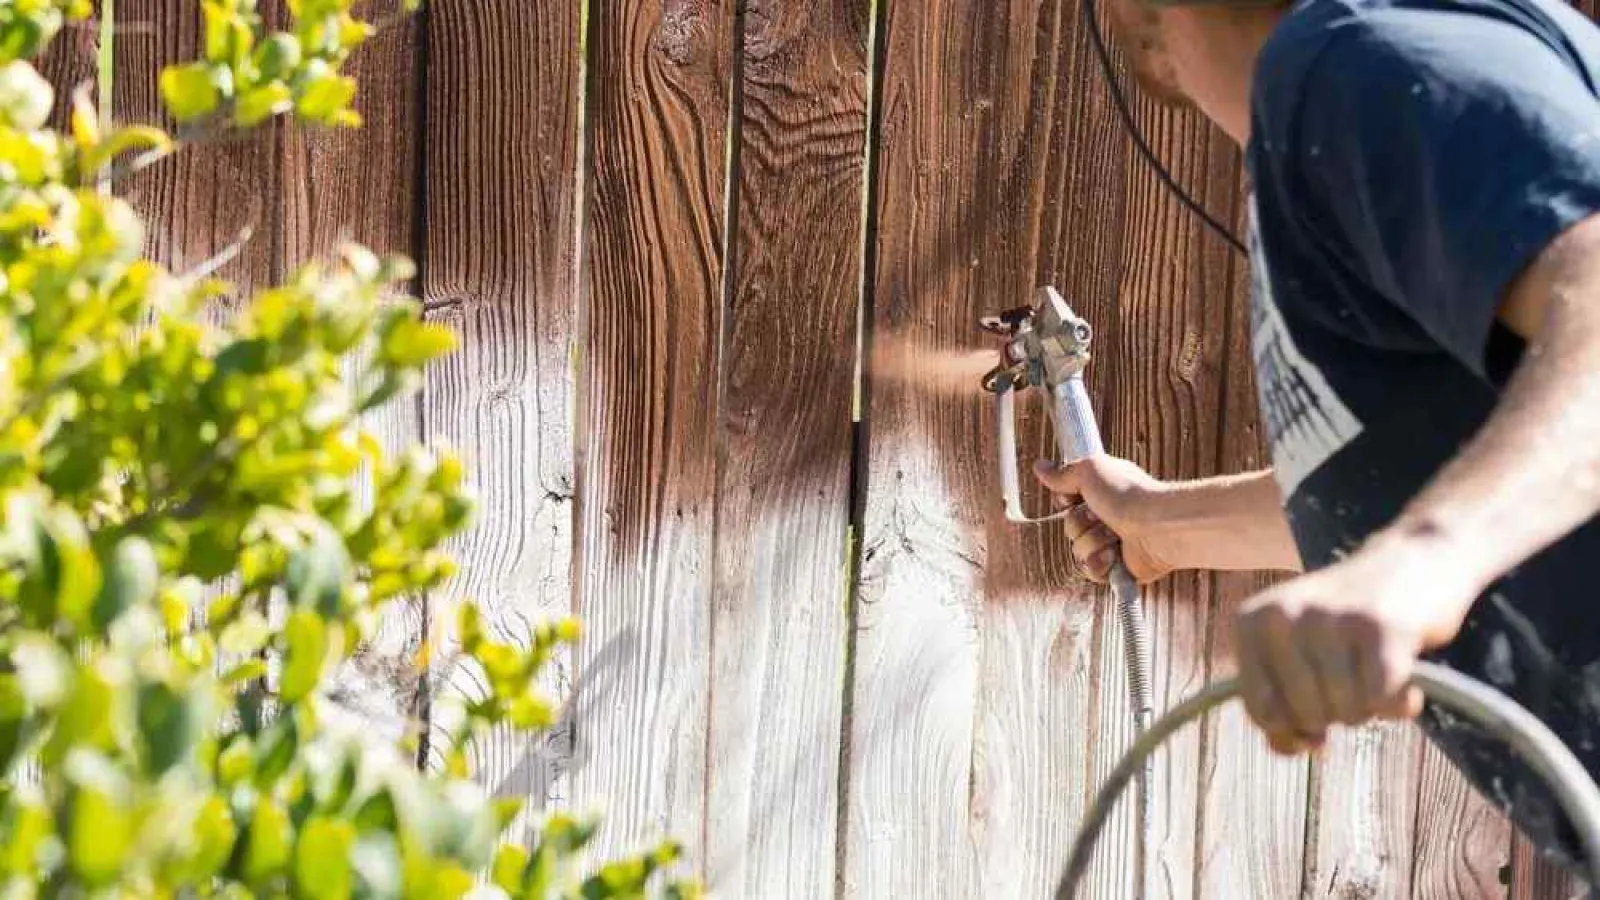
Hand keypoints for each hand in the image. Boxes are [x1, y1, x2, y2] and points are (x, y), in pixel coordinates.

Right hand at [1033, 455, 1176, 583]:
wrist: (1155, 526)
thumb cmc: (1129, 494)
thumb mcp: (1089, 470)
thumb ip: (1063, 473)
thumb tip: (1040, 467)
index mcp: (1103, 493)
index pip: (1068, 502)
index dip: (1067, 501)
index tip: (1074, 497)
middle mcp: (1108, 518)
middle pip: (1070, 527)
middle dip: (1080, 523)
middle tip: (1100, 516)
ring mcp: (1112, 544)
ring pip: (1078, 550)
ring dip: (1092, 542)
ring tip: (1114, 535)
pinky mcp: (1117, 568)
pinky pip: (1090, 571)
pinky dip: (1099, 563)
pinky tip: (1113, 555)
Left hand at [1233, 532, 1480, 754]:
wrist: (1415, 560)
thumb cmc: (1348, 621)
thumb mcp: (1297, 651)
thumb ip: (1280, 700)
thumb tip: (1288, 747)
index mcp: (1252, 621)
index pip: (1260, 710)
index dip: (1291, 728)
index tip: (1315, 715)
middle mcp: (1283, 615)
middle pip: (1305, 716)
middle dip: (1335, 713)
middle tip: (1354, 677)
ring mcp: (1331, 619)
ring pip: (1345, 712)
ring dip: (1369, 706)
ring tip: (1375, 668)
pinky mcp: (1381, 628)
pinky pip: (1384, 702)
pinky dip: (1400, 703)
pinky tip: (1405, 678)